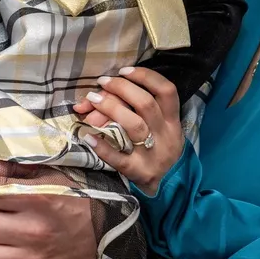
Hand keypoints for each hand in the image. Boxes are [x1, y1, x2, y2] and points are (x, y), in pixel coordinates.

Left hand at [72, 66, 183, 195]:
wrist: (169, 187)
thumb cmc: (158, 150)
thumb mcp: (159, 129)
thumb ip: (137, 110)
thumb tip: (97, 95)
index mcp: (172, 122)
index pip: (167, 91)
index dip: (146, 76)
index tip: (124, 70)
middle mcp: (165, 136)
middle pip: (146, 104)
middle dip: (121, 89)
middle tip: (102, 83)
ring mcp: (153, 155)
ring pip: (134, 126)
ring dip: (111, 109)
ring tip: (91, 100)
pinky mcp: (139, 172)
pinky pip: (119, 158)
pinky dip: (102, 146)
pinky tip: (87, 136)